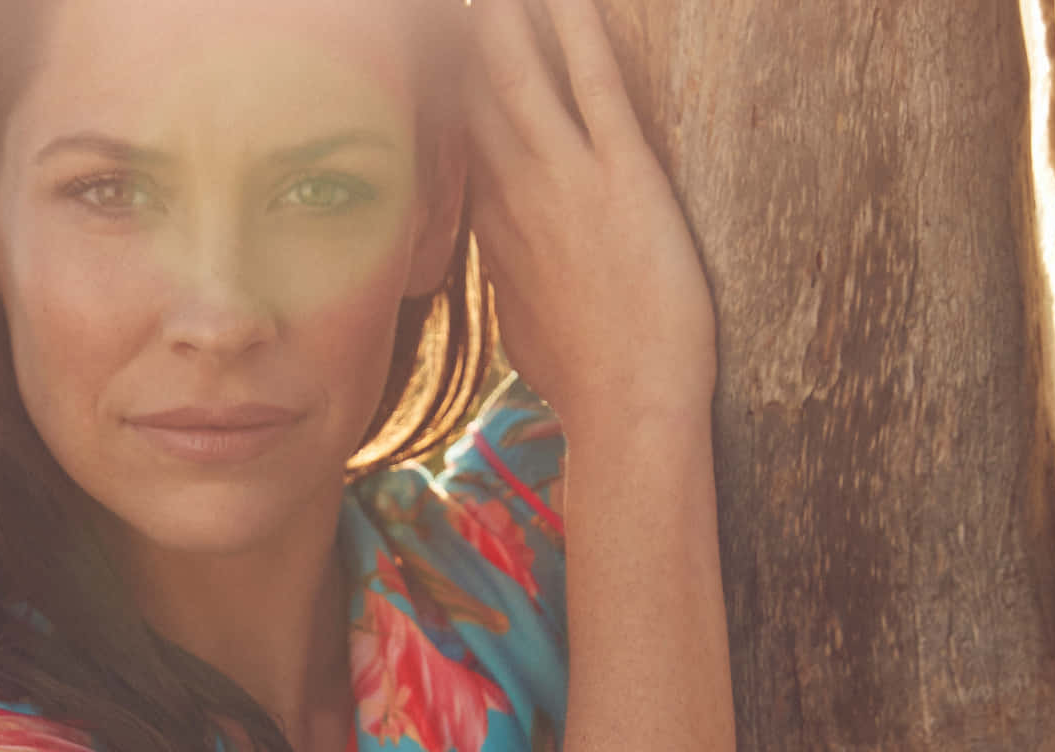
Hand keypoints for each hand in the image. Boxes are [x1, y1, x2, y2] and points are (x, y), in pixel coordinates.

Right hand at [465, 0, 717, 426]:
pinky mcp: (621, 173)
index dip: (440, 84)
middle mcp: (511, 193)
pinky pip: (593, 80)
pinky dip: (575, 26)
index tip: (428, 47)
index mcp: (489, 227)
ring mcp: (562, 179)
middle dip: (456, 36)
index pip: (454, 137)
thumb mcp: (525, 328)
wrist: (626, 407)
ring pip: (518, 73)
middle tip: (441, 5)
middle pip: (469, 91)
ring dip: (502, 16)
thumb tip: (506, 279)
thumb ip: (510, 283)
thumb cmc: (586, 380)